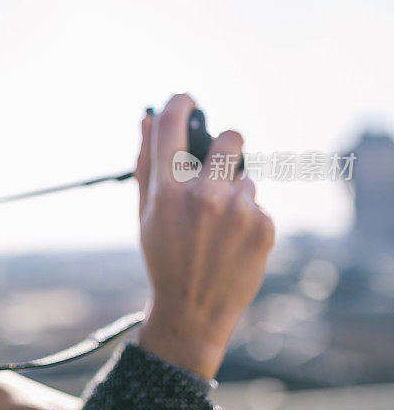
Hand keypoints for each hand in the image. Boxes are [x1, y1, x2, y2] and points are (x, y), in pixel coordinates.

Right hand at [134, 93, 274, 379]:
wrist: (193, 310)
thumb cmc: (163, 257)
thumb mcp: (145, 211)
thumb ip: (146, 163)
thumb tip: (147, 119)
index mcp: (168, 189)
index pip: (174, 123)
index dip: (181, 103)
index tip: (186, 100)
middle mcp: (205, 193)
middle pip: (230, 137)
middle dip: (225, 145)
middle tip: (218, 163)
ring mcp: (239, 210)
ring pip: (245, 178)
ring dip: (233, 193)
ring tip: (218, 227)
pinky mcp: (265, 226)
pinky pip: (258, 205)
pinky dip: (247, 219)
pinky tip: (232, 243)